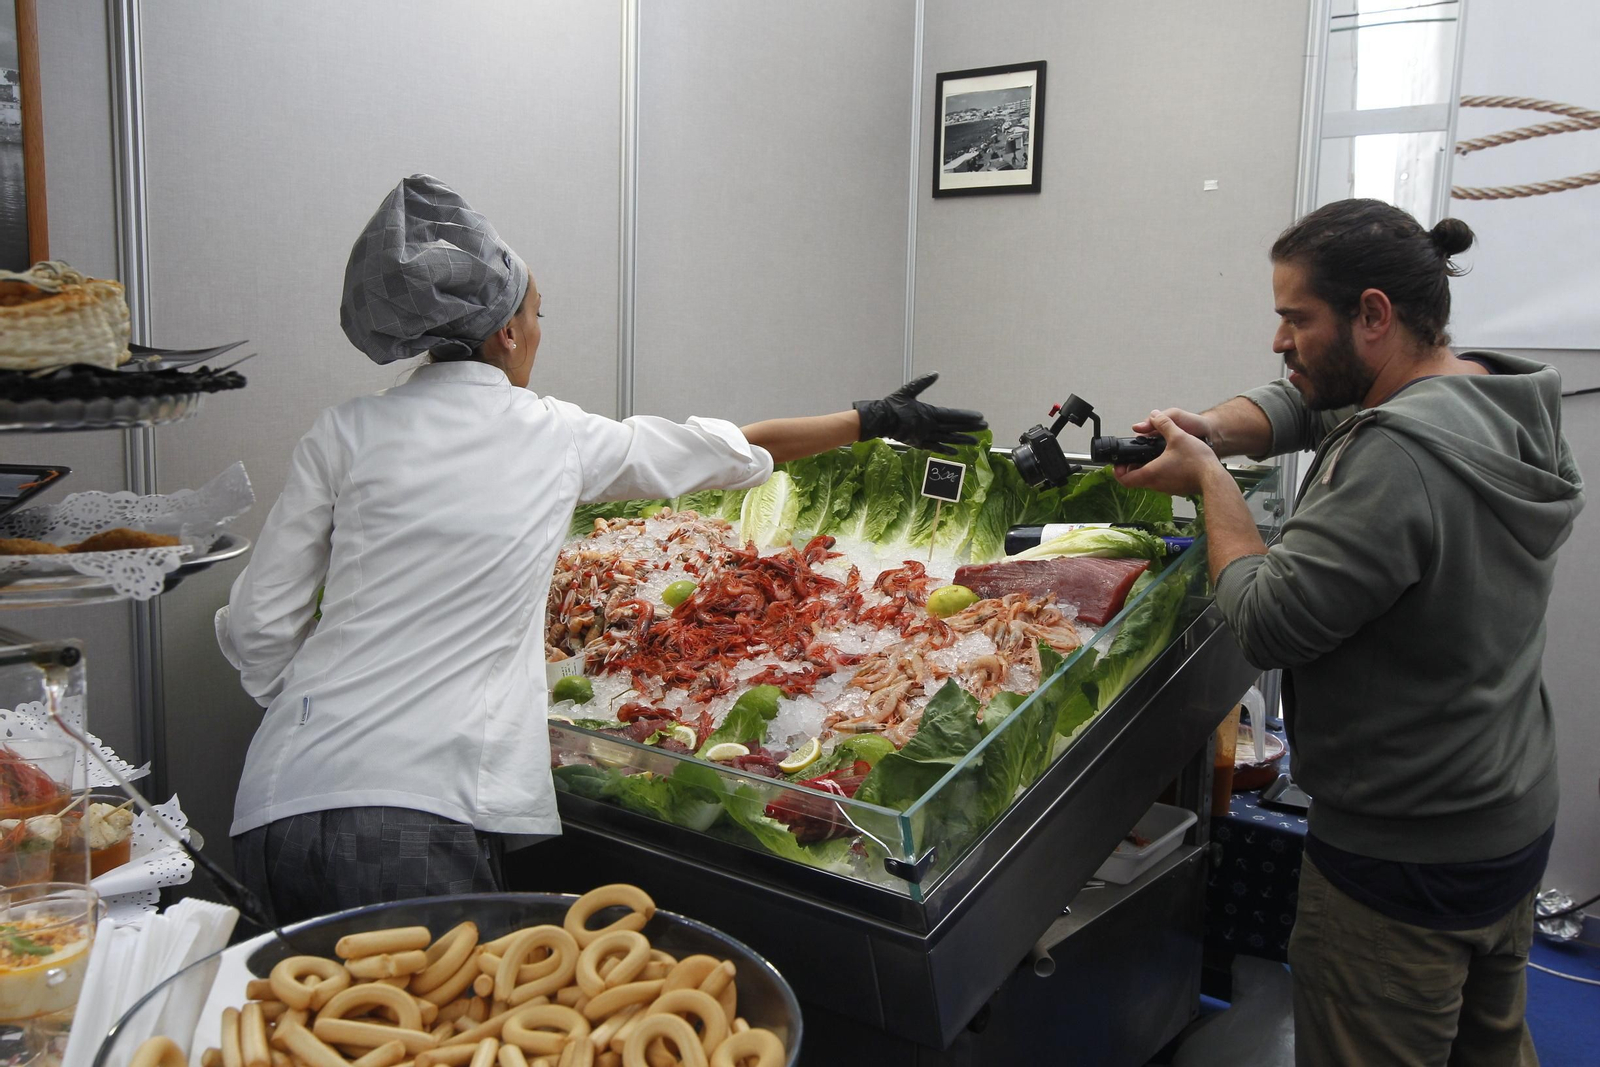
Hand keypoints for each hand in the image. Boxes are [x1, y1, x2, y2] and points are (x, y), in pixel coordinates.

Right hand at [854, 372, 987, 454]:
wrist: (879, 421)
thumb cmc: (892, 404)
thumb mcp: (908, 391)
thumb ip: (922, 382)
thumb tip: (935, 373)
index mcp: (928, 413)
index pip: (952, 415)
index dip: (967, 416)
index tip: (980, 417)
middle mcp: (929, 426)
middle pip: (954, 428)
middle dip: (970, 428)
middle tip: (985, 427)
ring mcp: (925, 436)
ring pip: (947, 439)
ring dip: (962, 440)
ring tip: (975, 441)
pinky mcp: (918, 443)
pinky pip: (935, 447)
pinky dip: (945, 449)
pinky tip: (955, 452)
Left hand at [1114, 410, 1222, 496]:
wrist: (1215, 478)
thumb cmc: (1196, 461)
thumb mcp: (1177, 435)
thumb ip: (1163, 424)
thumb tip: (1154, 415)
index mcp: (1150, 474)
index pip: (1124, 479)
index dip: (1118, 471)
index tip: (1118, 464)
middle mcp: (1156, 485)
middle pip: (1136, 480)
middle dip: (1132, 468)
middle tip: (1134, 458)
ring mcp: (1167, 489)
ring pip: (1149, 482)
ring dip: (1146, 470)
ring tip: (1152, 456)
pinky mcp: (1177, 489)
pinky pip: (1163, 483)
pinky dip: (1160, 474)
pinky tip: (1169, 462)